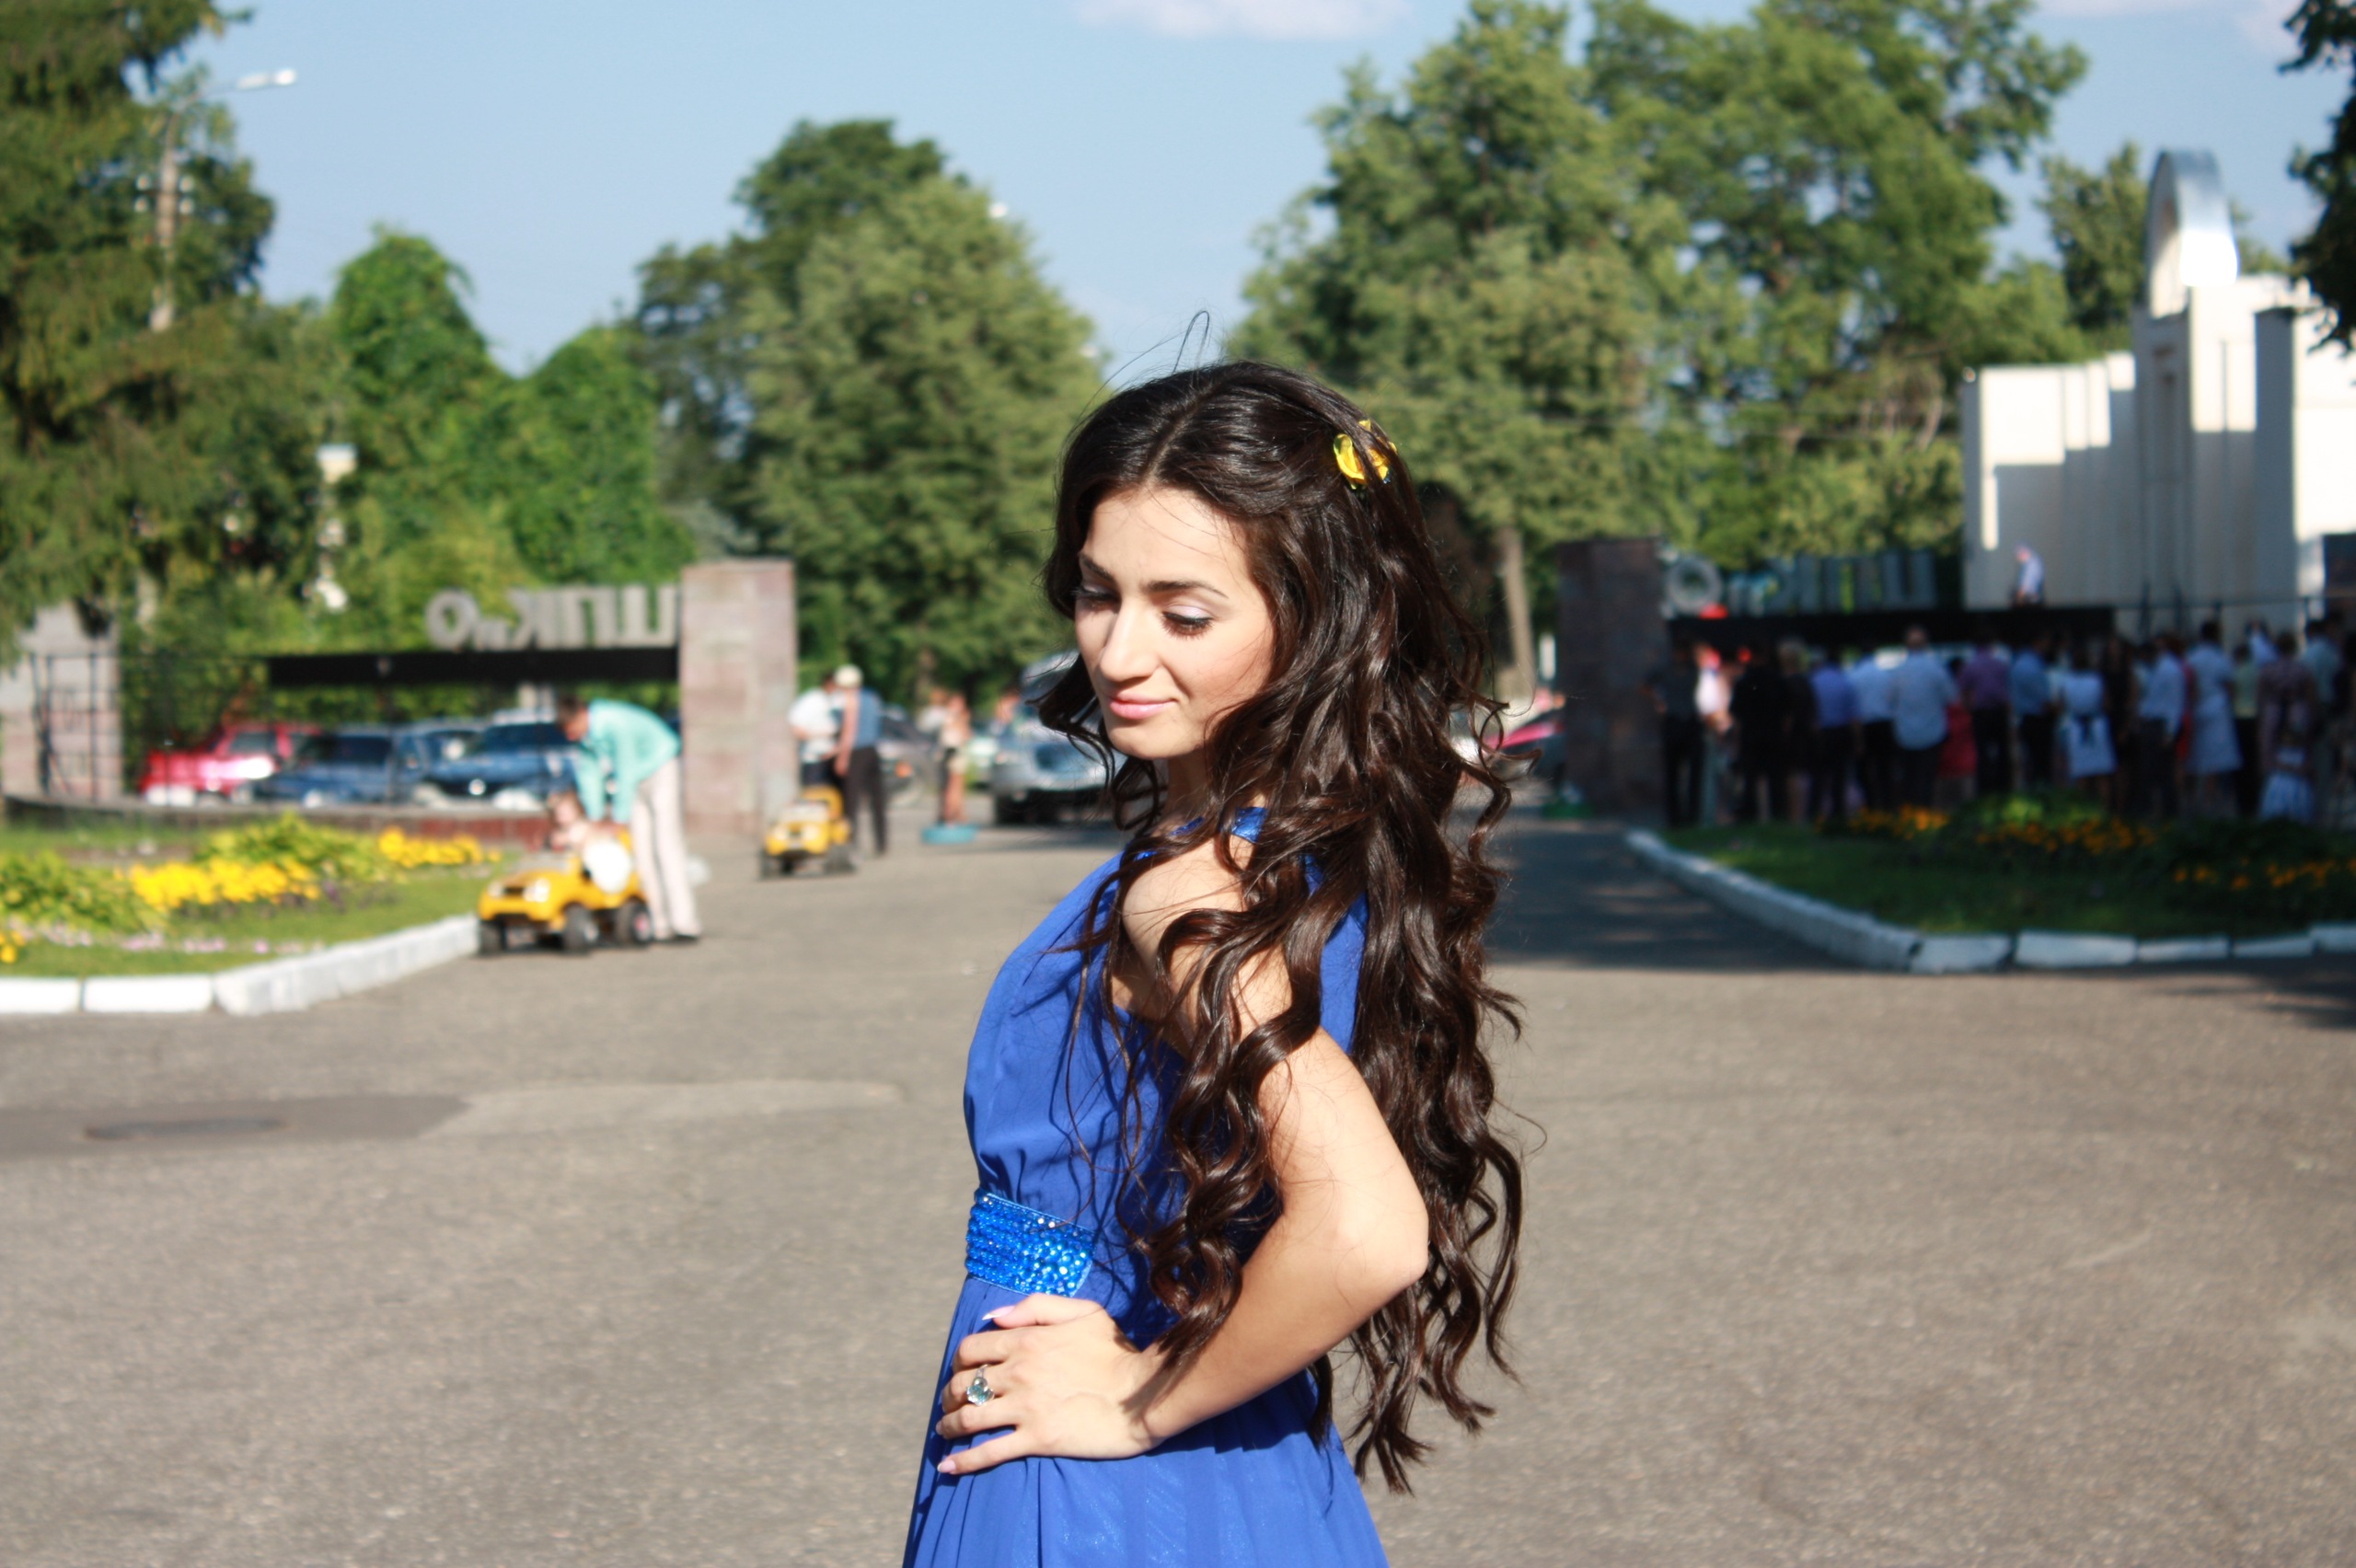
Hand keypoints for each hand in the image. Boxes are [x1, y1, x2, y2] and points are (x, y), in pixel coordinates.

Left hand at [933, 1294, 1158, 1475]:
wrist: (1143, 1392)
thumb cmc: (1117, 1351)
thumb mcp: (1083, 1312)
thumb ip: (1036, 1307)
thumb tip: (994, 1318)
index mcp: (1026, 1340)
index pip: (971, 1349)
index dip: (958, 1361)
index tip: (960, 1371)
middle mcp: (1018, 1373)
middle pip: (964, 1384)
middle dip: (949, 1395)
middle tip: (950, 1404)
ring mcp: (1026, 1408)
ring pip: (969, 1418)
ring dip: (949, 1426)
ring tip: (946, 1432)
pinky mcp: (1037, 1439)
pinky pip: (990, 1451)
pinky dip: (964, 1460)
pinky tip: (948, 1466)